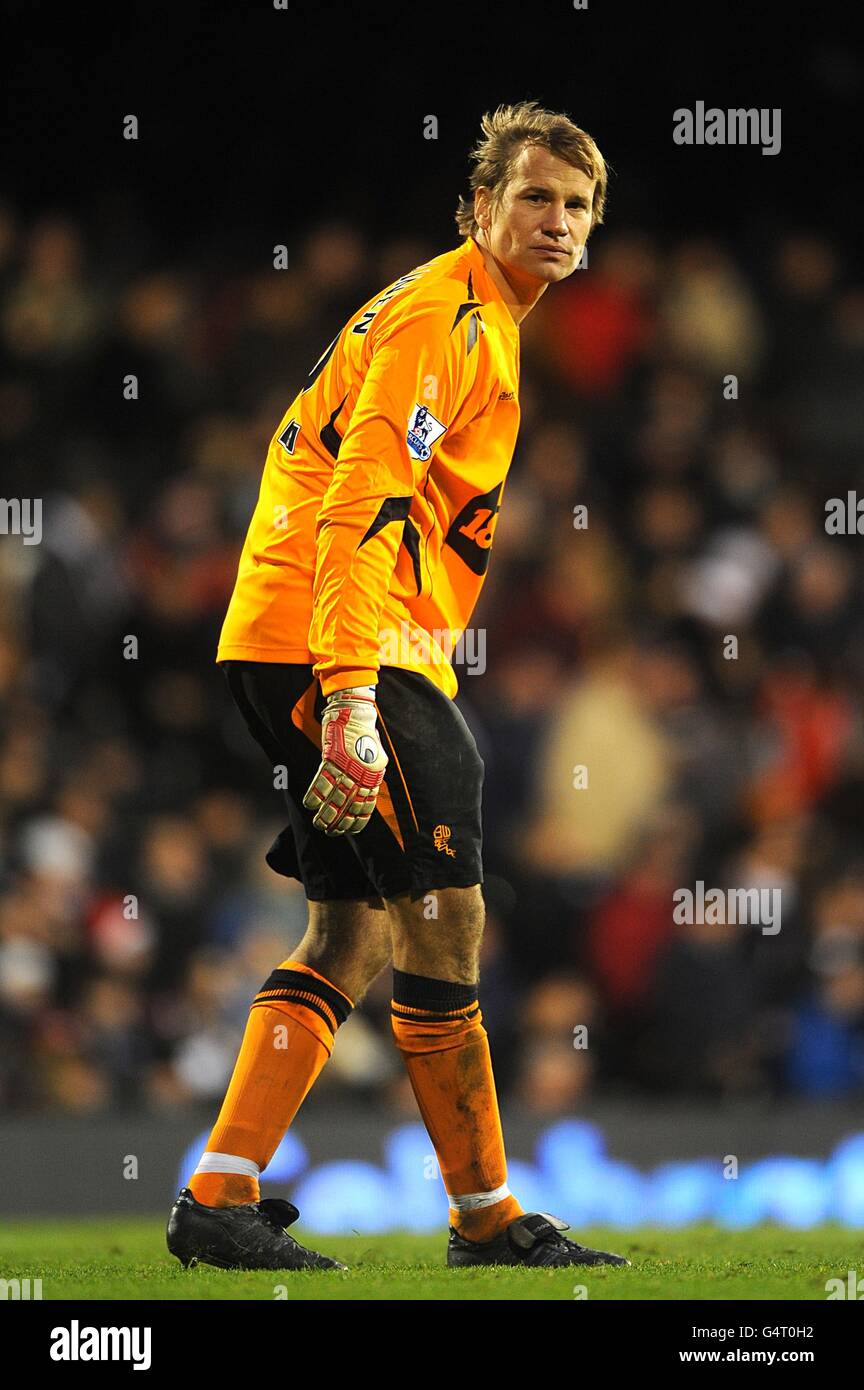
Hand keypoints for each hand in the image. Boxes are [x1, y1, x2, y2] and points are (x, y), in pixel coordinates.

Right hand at [303, 687, 387, 833]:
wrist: (356, 713)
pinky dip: (314, 794)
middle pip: (348, 805)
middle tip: (330, 832)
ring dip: (325, 813)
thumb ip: (370, 775)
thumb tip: (367, 790)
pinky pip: (321, 781)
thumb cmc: (364, 735)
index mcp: (372, 776)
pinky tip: (309, 805)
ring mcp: (345, 767)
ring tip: (318, 824)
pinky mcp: (331, 758)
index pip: (365, 805)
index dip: (357, 820)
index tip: (350, 831)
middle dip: (339, 822)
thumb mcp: (376, 757)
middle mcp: (360, 774)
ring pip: (334, 797)